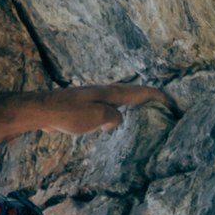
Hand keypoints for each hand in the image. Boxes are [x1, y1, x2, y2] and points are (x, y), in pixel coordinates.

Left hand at [22, 83, 167, 137]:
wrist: (42, 110)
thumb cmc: (67, 113)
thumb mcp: (96, 117)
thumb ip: (112, 117)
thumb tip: (118, 120)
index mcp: (110, 94)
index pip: (140, 92)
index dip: (157, 96)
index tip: (172, 102)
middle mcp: (104, 93)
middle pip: (133, 94)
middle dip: (149, 99)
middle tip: (164, 107)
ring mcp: (94, 98)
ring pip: (120, 101)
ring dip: (134, 105)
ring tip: (145, 113)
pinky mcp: (85, 106)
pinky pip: (108, 108)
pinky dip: (118, 112)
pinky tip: (115, 122)